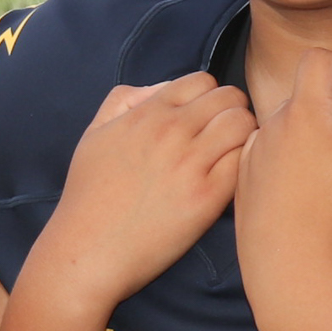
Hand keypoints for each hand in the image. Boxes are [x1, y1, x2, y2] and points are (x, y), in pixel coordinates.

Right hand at [25, 73, 255, 317]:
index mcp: (146, 114)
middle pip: (230, 97)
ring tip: (229, 158)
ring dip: (243, 137)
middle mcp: (170, 132)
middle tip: (223, 140)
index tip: (205, 120)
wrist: (87, 250)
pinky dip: (244, 166)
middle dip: (231, 112)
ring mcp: (190, 163)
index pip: (202, 80)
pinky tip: (227, 181)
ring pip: (243, 123)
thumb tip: (160, 89)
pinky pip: (243, 161)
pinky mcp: (206, 197)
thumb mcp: (94, 136)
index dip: (208, 98)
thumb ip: (123, 101)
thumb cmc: (88, 197)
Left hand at [233, 47, 331, 310]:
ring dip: (304, 138)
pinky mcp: (240, 179)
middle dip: (326, 111)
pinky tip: (297, 193)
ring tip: (321, 177)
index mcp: (301, 112)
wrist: (288, 261)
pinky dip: (284, 161)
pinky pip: (265, 155)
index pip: (316, 60)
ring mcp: (248, 152)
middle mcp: (267, 125)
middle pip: (299, 98)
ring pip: (281, 128)